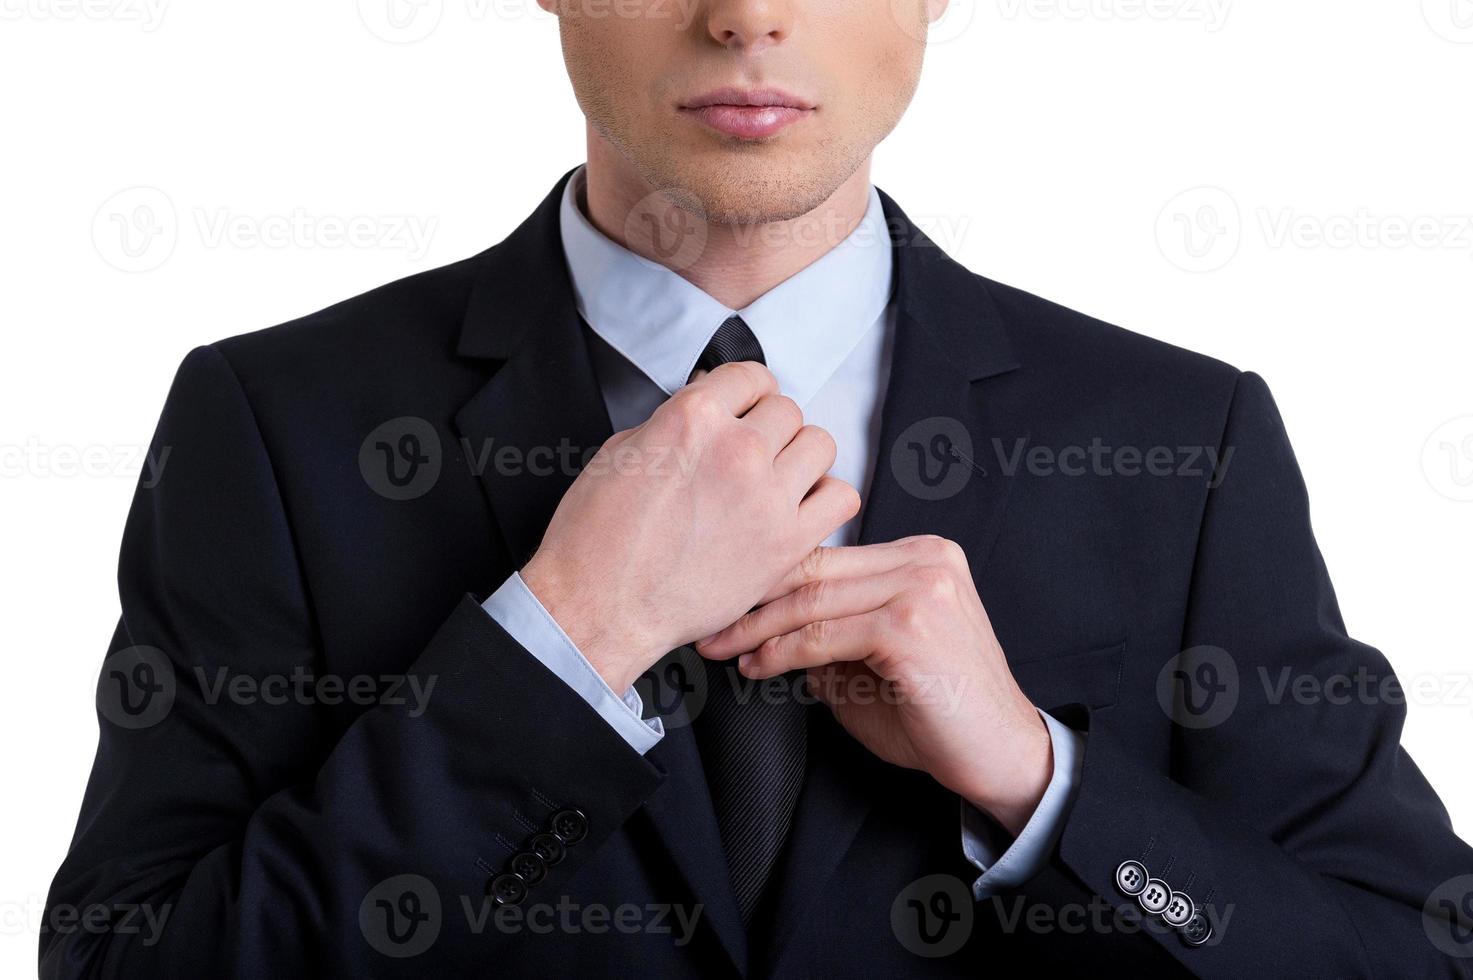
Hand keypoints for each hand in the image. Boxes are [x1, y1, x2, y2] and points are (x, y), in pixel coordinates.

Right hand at [522, 362, 859, 693]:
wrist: (600, 608)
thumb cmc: (597, 541)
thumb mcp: (621, 453)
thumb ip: (674, 423)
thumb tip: (705, 413)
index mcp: (692, 420)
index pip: (749, 376)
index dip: (747, 392)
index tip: (749, 406)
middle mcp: (736, 451)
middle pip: (787, 410)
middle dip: (769, 427)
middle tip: (753, 451)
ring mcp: (767, 497)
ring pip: (820, 445)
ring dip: (800, 457)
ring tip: (778, 477)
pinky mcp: (787, 543)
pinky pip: (840, 498)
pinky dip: (826, 498)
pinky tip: (801, 507)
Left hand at [696, 535, 1050, 835]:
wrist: (1001, 756)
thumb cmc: (940, 713)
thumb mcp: (874, 660)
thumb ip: (830, 633)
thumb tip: (765, 628)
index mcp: (921, 554)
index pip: (826, 557)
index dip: (769, 579)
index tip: (726, 605)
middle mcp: (925, 558)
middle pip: (814, 570)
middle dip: (752, 601)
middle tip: (708, 626)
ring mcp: (920, 588)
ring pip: (811, 600)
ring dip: (756, 628)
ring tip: (722, 649)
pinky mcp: (909, 626)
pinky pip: (822, 636)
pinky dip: (781, 653)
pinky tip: (756, 668)